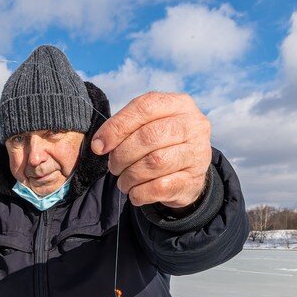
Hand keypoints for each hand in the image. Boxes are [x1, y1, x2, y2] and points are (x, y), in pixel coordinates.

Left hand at [91, 92, 210, 208]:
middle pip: (149, 136)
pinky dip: (139, 192)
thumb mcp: (147, 127)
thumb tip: (99, 145)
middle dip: (122, 155)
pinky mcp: (194, 181)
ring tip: (123, 181)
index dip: (117, 127)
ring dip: (129, 176)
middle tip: (113, 167)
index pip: (145, 107)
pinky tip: (134, 192)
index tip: (99, 146)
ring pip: (155, 163)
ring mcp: (197, 153)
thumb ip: (125, 128)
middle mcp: (194, 126)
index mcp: (180, 104)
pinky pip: (159, 187)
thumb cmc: (160, 145)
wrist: (187, 175)